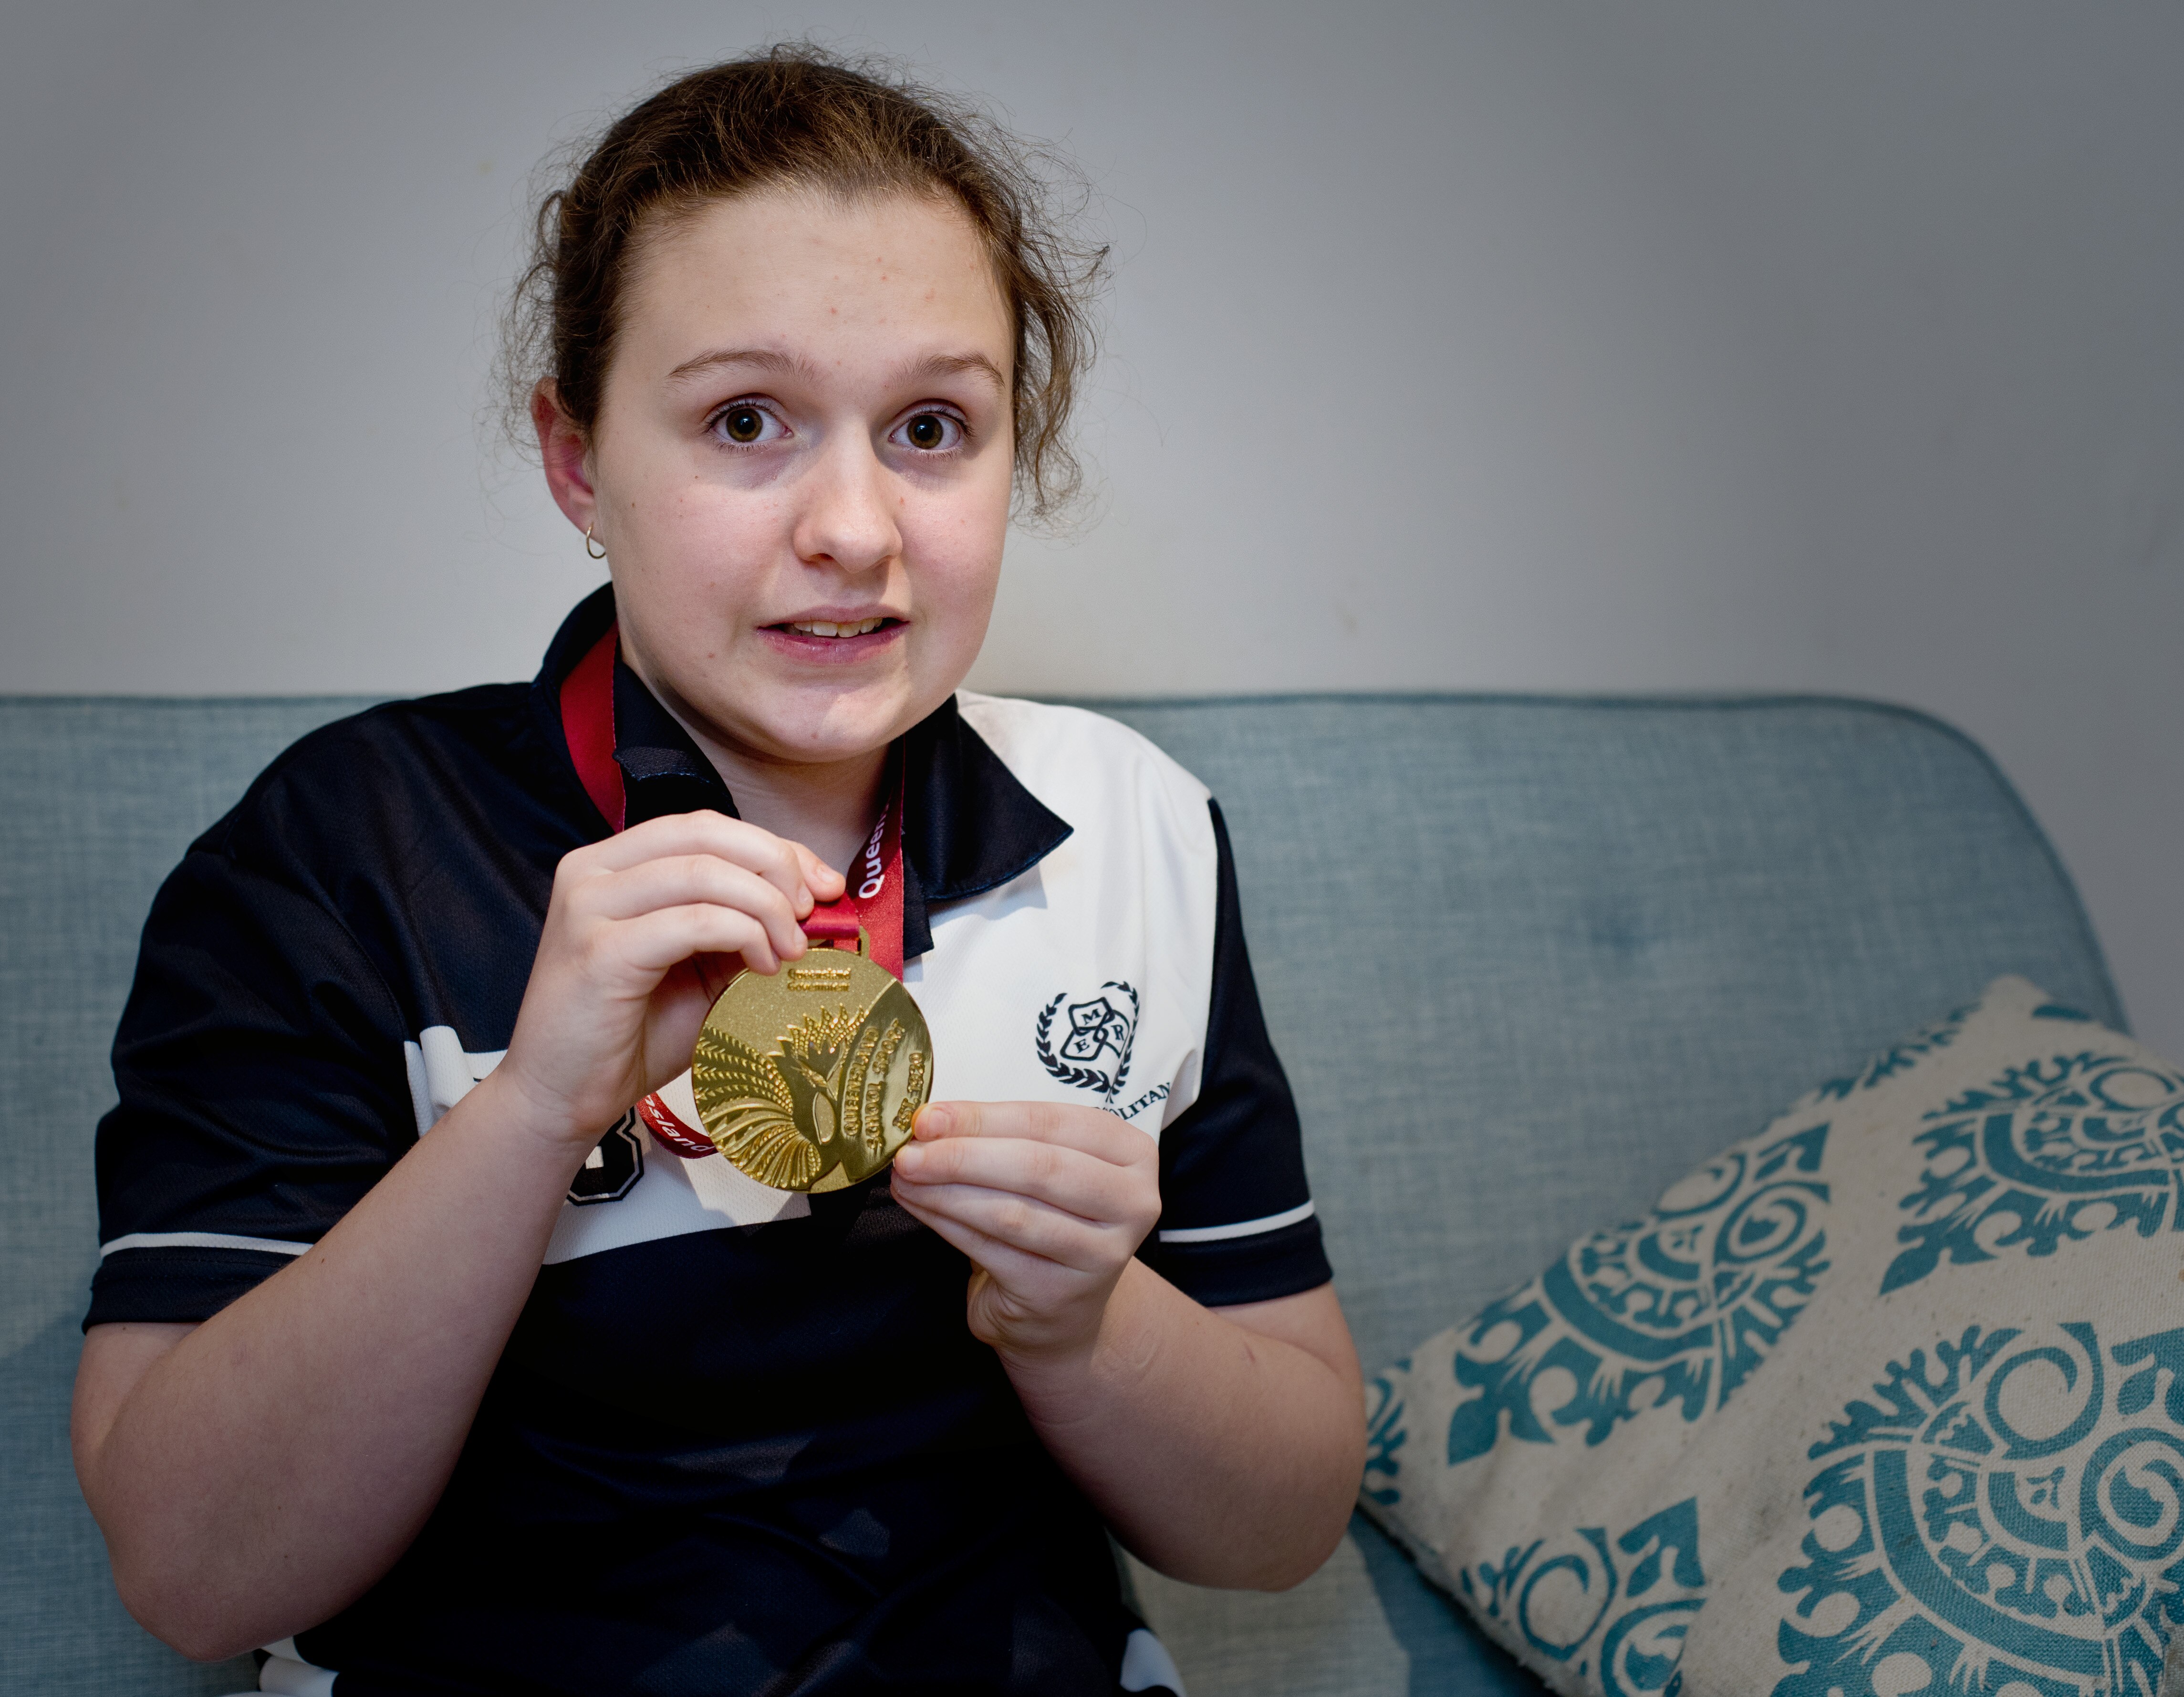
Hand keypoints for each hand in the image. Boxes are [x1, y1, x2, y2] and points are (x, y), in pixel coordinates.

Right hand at [493, 811, 842, 1148]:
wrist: (563, 1096)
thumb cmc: (633, 1033)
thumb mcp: (702, 967)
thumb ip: (743, 926)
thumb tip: (816, 903)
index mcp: (615, 864)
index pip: (706, 828)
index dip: (775, 847)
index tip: (824, 885)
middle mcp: (592, 870)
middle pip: (706, 835)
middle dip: (777, 866)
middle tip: (811, 912)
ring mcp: (590, 906)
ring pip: (703, 873)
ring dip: (765, 906)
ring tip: (791, 949)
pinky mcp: (599, 951)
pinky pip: (692, 922)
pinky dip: (742, 935)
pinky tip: (760, 966)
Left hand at [889, 1101, 1161, 1362]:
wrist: (1062, 1312)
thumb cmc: (1049, 1220)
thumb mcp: (1042, 1167)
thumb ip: (1000, 1139)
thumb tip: (932, 1121)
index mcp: (1132, 1153)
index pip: (1051, 1123)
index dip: (984, 1117)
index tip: (929, 1116)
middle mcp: (1131, 1203)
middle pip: (1036, 1167)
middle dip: (962, 1155)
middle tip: (909, 1150)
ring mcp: (1101, 1254)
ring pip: (1011, 1213)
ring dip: (946, 1191)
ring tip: (906, 1176)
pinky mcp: (1060, 1293)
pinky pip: (991, 1250)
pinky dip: (946, 1223)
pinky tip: (919, 1205)